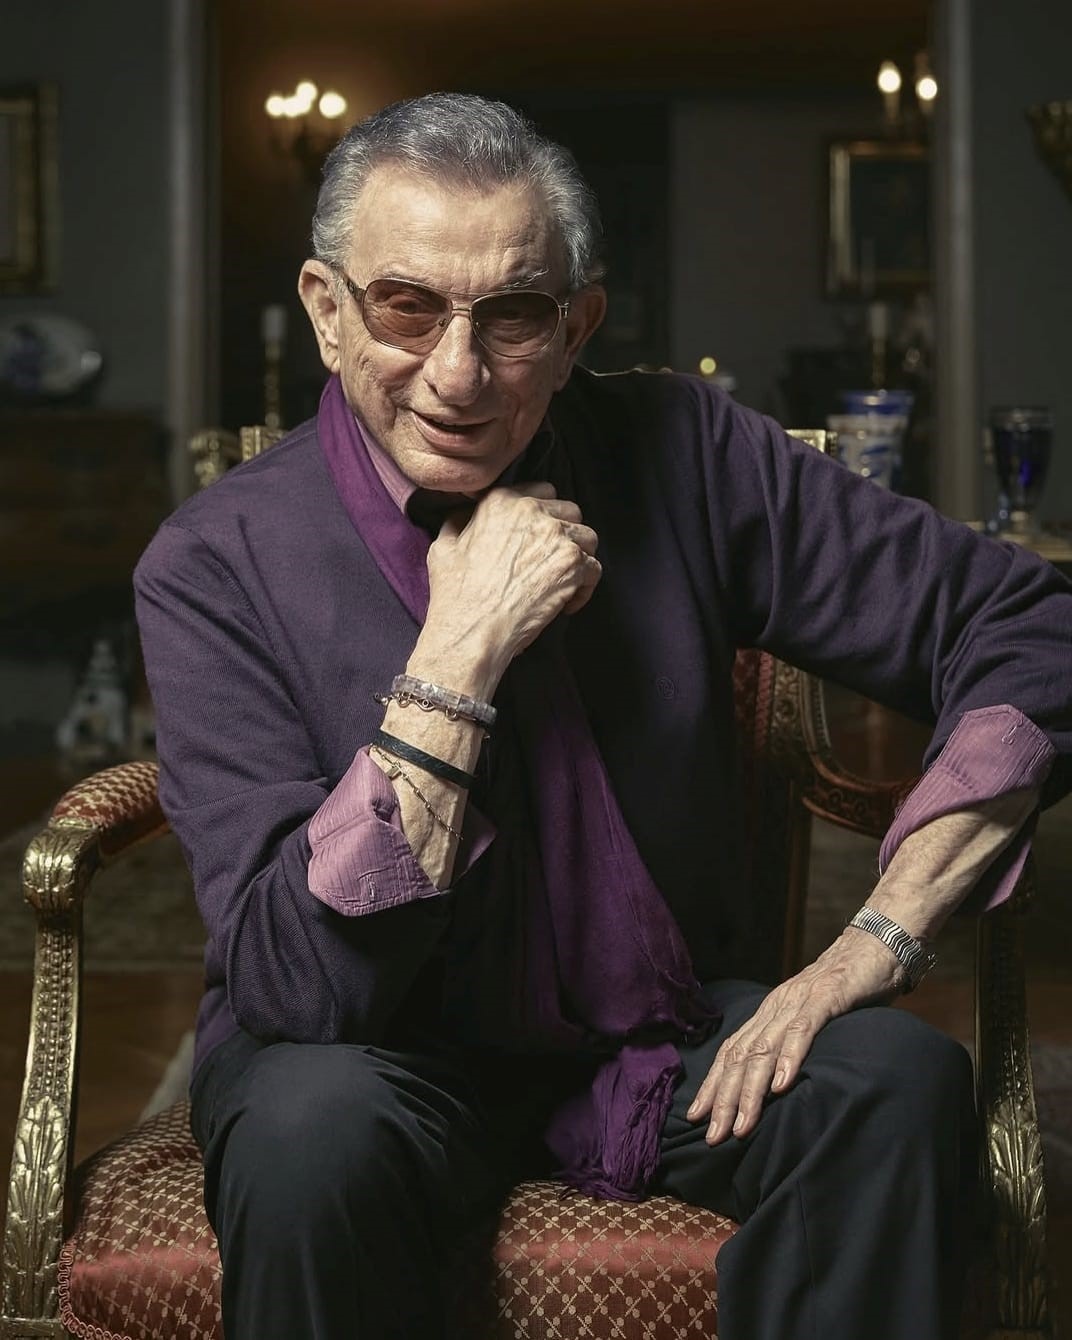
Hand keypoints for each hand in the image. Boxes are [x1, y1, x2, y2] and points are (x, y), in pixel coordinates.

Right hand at [423, 483, 601, 682]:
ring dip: (580, 559)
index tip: (541, 536)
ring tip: (563, 581)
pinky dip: (585, 588)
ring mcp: (556, 537)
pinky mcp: (573, 565)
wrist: (472, 630)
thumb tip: (466, 515)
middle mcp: (532, 511)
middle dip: (566, 535)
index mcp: (501, 501)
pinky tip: (566, 604)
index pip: (543, 491)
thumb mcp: (443, 548)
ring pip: (588, 538)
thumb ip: (459, 523)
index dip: (545, 515)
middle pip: (570, 512)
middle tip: (553, 561)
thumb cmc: (455, 595)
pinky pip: (594, 569)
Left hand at [686, 929, 903, 1144]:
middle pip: (740, 1056)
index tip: (696, 1116)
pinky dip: (789, 1058)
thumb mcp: (812, 1018)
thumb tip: (778, 1084)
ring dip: (751, 1091)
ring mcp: (798, 1001)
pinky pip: (802, 1030)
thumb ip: (794, 1042)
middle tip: (713, 1135)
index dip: (714, 1084)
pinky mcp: (826, 997)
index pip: (732, 1051)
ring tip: (741, 1125)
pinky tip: (780, 1085)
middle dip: (724, 1099)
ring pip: (764, 1048)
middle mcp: (775, 1007)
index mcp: (769, 1013)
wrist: (874, 946)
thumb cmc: (846, 989)